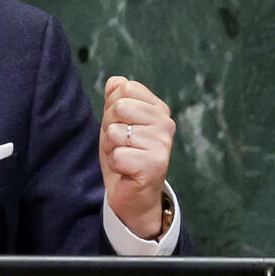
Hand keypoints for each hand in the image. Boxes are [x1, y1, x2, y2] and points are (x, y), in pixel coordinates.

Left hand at [99, 76, 174, 238]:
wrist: (133, 194)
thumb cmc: (124, 154)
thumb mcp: (115, 122)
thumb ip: (115, 98)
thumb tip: (115, 81)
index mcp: (158, 108)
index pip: (125, 87)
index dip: (112, 106)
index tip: (120, 125)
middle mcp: (166, 123)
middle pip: (119, 107)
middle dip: (109, 126)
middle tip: (121, 144)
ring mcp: (163, 144)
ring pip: (115, 132)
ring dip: (112, 148)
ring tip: (125, 157)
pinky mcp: (155, 165)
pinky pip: (118, 155)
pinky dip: (115, 164)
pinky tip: (127, 170)